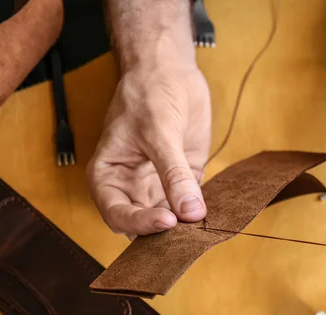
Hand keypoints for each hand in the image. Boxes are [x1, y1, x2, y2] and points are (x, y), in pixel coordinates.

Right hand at [87, 65, 210, 234]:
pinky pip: (191, 204)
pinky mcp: (184, 180)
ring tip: (205, 227)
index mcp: (109, 177)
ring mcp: (159, 185)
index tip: (168, 221)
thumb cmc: (149, 94)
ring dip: (186, 226)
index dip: (140, 223)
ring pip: (170, 220)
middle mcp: (131, 187)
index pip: (117, 215)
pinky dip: (202, 211)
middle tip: (189, 233)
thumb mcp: (159, 132)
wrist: (169, 70)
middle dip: (165, 232)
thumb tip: (190, 212)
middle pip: (143, 225)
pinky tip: (216, 213)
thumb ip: (174, 173)